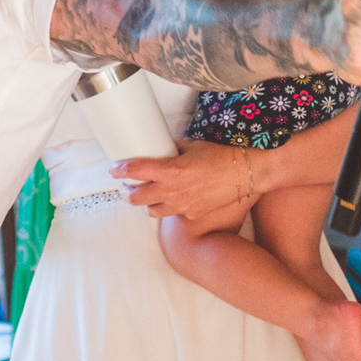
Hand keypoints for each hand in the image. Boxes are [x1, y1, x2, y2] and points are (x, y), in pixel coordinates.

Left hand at [112, 138, 258, 217]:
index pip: (135, 171)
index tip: (114, 169)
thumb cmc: (221, 156)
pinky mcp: (192, 214)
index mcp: (170, 170)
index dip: (120, 171)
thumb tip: (160, 146)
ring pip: (151, 211)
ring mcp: (182, 205)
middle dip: (127, 192)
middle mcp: (173, 190)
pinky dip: (169, 207)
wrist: (246, 173)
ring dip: (146, 203)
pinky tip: (173, 199)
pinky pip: (173, 213)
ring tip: (148, 195)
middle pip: (136, 198)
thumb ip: (173, 149)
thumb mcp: (193, 146)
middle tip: (126, 186)